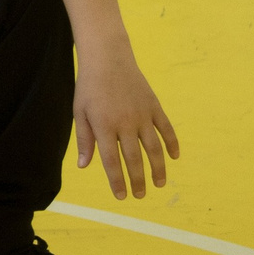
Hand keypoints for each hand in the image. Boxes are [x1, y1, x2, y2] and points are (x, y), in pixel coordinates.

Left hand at [72, 47, 179, 199]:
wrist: (108, 58)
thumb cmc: (89, 87)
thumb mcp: (80, 112)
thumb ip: (84, 139)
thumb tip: (84, 166)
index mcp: (104, 126)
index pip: (111, 161)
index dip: (117, 181)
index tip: (121, 197)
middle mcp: (125, 123)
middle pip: (134, 159)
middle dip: (137, 180)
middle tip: (140, 195)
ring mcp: (142, 114)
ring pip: (154, 148)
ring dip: (158, 168)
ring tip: (159, 184)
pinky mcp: (154, 106)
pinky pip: (167, 129)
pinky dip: (172, 144)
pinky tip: (173, 157)